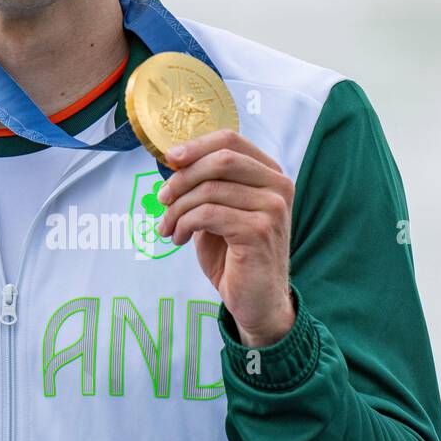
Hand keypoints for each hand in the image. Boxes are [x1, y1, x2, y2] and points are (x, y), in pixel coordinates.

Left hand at [155, 129, 295, 347]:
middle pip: (219, 160)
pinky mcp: (259, 230)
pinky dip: (183, 224)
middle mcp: (278, 186)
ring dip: (177, 209)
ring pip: (208, 189)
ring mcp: (273, 208)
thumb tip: (174, 159)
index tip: (170, 158)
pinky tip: (178, 238)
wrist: (256, 300)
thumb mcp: (218, 210)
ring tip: (168, 227)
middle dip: (182, 177)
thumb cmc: (234, 254)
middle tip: (162, 198)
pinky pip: (207, 214)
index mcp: (269, 174)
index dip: (195, 145)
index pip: (231, 140)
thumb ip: (206, 183)